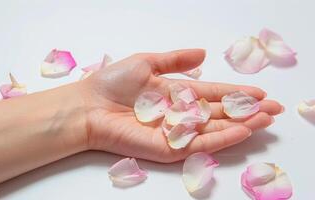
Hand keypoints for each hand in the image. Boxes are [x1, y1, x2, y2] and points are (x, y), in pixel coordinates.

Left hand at [77, 49, 282, 162]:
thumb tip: (204, 54)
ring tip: (266, 119)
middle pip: (220, 113)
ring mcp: (177, 132)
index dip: (236, 93)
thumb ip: (176, 60)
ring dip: (242, 124)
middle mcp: (180, 113)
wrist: (90, 106)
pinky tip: (242, 131)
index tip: (259, 93)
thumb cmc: (113, 83)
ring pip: (215, 129)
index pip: (213, 94)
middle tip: (273, 108)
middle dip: (247, 110)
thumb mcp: (147, 62)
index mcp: (176, 92)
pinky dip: (223, 139)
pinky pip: (200, 145)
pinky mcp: (170, 148)